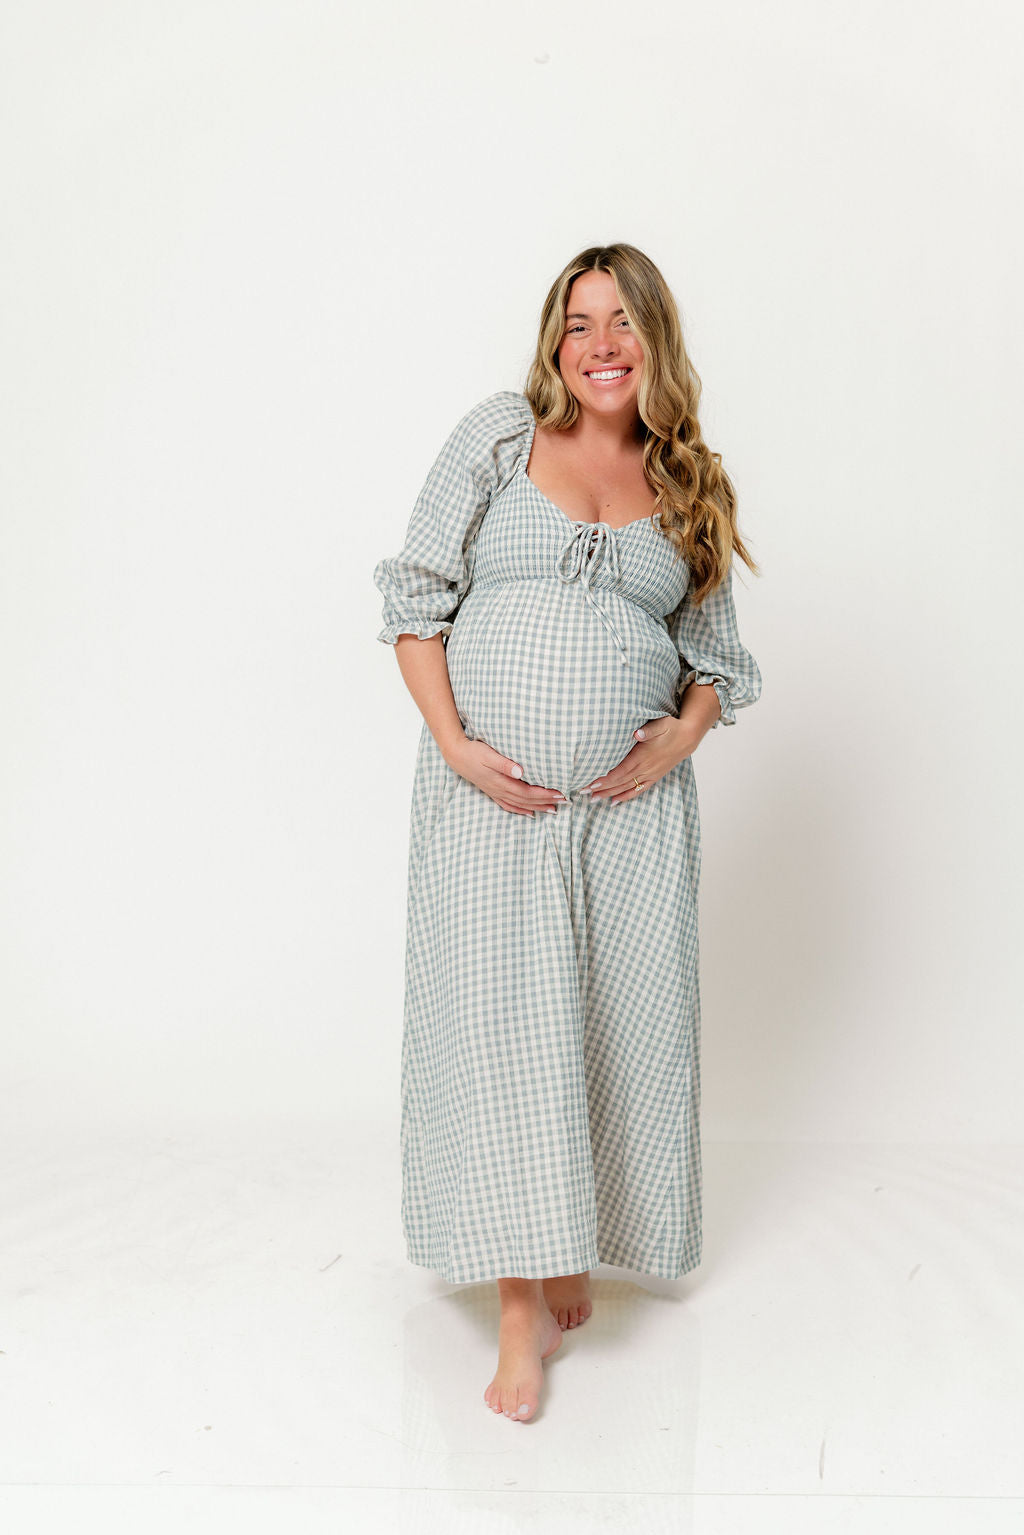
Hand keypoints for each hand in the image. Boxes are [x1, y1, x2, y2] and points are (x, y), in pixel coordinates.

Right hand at [446, 736, 565, 816]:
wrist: (456, 755)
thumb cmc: (474, 751)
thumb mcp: (489, 754)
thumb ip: (505, 764)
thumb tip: (521, 772)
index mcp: (501, 782)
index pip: (528, 792)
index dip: (544, 794)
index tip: (560, 793)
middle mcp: (500, 790)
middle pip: (527, 800)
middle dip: (546, 801)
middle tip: (564, 801)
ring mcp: (496, 792)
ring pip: (520, 804)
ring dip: (537, 807)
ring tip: (553, 810)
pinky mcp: (492, 791)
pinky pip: (509, 805)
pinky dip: (521, 810)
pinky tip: (530, 813)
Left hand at [583, 715, 698, 804]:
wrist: (688, 738)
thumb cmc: (671, 728)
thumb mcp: (661, 724)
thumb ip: (648, 730)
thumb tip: (636, 733)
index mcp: (642, 756)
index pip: (620, 771)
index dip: (605, 778)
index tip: (591, 782)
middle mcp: (645, 768)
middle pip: (619, 782)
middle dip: (601, 788)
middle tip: (584, 793)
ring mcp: (649, 774)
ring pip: (626, 787)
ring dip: (609, 794)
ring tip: (593, 799)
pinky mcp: (654, 777)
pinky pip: (638, 790)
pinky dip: (625, 796)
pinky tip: (614, 802)